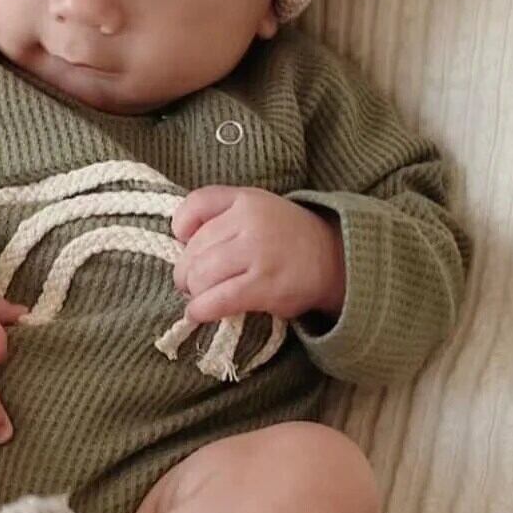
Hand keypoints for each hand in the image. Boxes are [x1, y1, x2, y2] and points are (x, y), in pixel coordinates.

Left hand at [170, 186, 345, 325]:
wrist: (333, 258)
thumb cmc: (284, 235)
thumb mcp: (255, 207)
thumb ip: (219, 212)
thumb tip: (179, 242)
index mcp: (245, 199)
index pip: (195, 205)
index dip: (181, 228)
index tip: (185, 243)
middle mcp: (250, 222)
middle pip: (193, 250)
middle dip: (185, 271)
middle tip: (192, 282)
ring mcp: (259, 254)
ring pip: (201, 276)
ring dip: (194, 292)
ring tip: (201, 296)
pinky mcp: (266, 286)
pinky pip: (219, 300)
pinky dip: (201, 309)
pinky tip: (199, 312)